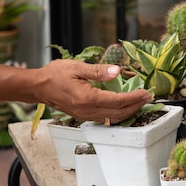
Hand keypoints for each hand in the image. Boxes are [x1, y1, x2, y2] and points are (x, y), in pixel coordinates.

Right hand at [36, 59, 150, 123]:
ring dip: (128, 111)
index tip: (145, 93)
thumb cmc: (55, 75)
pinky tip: (123, 106)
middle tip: (147, 98)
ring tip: (139, 102)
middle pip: (118, 113)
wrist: (38, 87)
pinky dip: (117, 113)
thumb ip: (98, 71)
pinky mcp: (83, 116)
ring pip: (112, 118)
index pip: (117, 101)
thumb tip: (117, 71)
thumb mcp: (77, 67)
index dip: (134, 98)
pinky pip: (105, 118)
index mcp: (87, 98)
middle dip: (135, 106)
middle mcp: (87, 110)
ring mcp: (85, 115)